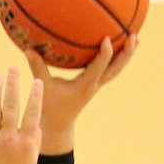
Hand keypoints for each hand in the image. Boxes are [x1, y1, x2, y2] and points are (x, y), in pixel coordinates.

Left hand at [0, 69, 42, 163]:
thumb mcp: (32, 157)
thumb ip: (34, 138)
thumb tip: (37, 121)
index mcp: (26, 142)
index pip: (33, 114)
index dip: (36, 97)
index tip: (38, 82)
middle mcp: (10, 138)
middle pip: (11, 107)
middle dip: (13, 86)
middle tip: (13, 69)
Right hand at [25, 35, 137, 152]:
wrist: (58, 126)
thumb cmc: (49, 107)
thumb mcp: (43, 87)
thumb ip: (37, 68)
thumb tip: (27, 48)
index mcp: (84, 86)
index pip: (98, 68)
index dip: (105, 53)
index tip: (107, 38)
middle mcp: (94, 85)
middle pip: (116, 69)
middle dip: (126, 53)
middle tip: (134, 36)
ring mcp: (96, 86)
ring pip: (116, 70)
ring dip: (126, 55)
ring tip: (135, 38)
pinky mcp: (94, 85)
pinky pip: (109, 69)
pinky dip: (116, 58)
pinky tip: (119, 46)